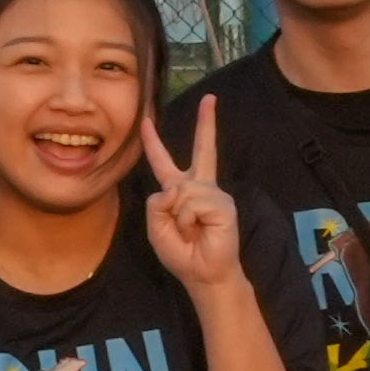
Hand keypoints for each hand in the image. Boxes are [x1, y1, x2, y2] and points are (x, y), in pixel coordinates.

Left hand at [135, 99, 253, 296]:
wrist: (204, 272)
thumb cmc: (181, 252)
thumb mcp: (156, 226)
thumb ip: (156, 203)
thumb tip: (175, 188)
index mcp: (179, 190)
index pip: (163, 162)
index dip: (153, 142)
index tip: (146, 120)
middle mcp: (199, 187)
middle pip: (202, 150)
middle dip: (207, 123)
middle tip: (210, 98)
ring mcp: (213, 193)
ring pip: (181, 190)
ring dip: (177, 216)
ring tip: (190, 230)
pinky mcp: (223, 204)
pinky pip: (192, 203)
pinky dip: (188, 220)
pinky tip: (199, 230)